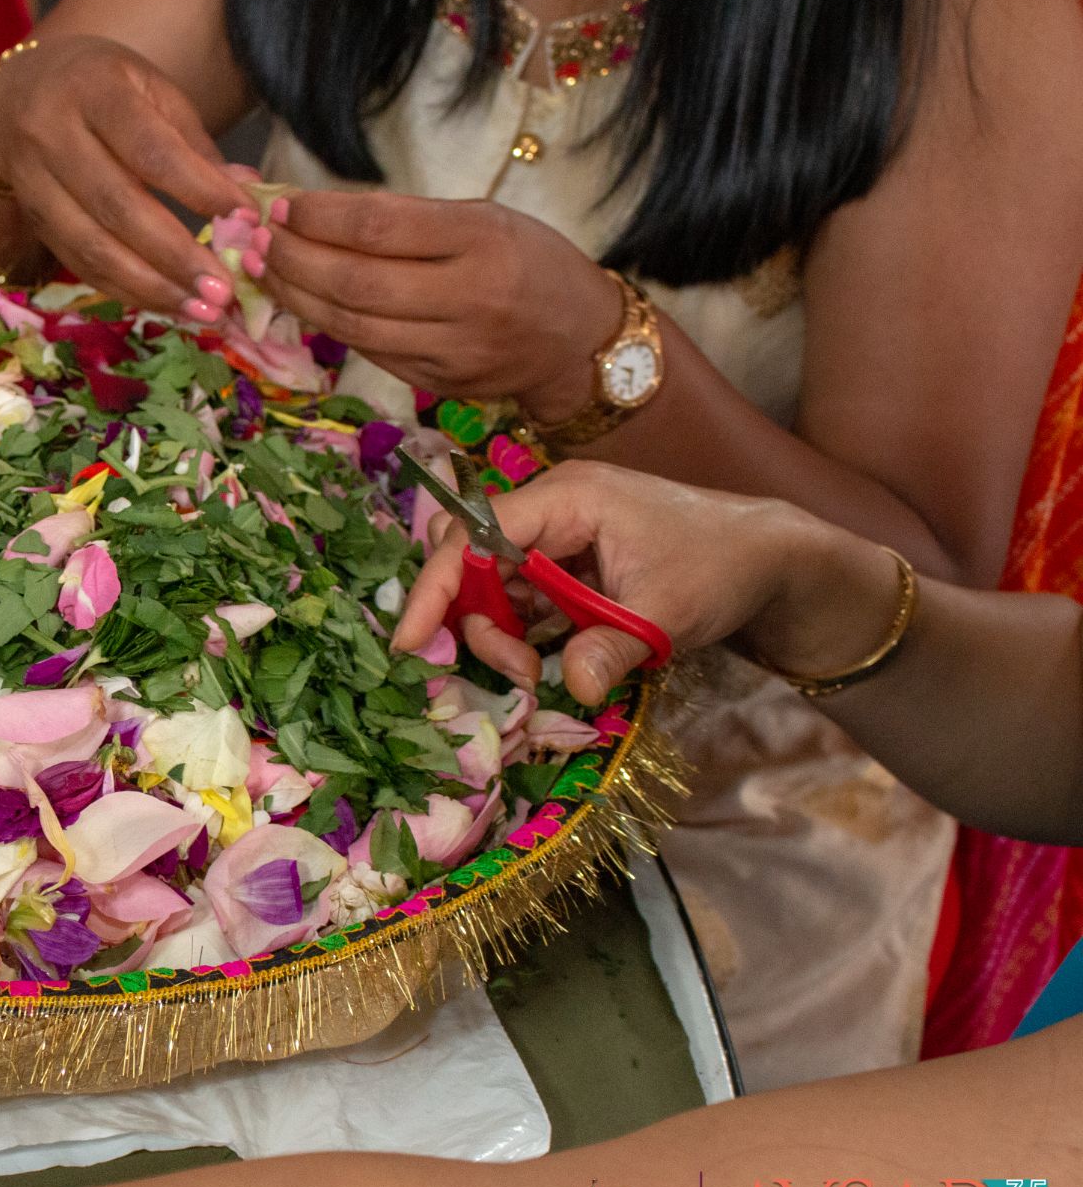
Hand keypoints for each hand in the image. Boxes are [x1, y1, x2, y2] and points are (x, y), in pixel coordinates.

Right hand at [0, 34, 251, 314]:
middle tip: (224, 290)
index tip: (246, 219)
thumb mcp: (151, 90)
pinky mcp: (31, 220)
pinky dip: (125, 290)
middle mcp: (52, 134)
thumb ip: (193, 143)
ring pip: (91, 246)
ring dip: (151, 287)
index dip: (199, 189)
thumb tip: (246, 193)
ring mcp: (33, 181)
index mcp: (94, 90)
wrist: (17, 94)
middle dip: (175, 255)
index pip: (149, 150)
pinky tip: (165, 304)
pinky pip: (77, 264)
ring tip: (200, 311)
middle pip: (117, 206)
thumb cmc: (102, 88)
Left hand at [260, 191, 622, 421]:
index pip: (378, 227)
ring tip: (264, 272)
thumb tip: (318, 211)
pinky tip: (302, 304)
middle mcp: (466, 296)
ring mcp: (451, 347)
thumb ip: (410, 221)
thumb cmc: (528, 264)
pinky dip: (328, 326)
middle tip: (254, 241)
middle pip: (354, 281)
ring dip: (297, 297)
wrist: (579, 343)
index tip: (280, 206)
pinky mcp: (437, 382)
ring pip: (351, 324)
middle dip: (293, 260)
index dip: (318, 217)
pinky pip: (368, 351)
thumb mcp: (485, 220)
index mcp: (479, 239)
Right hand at [392, 461, 901, 704]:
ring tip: (537, 676)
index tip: (411, 641)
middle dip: (477, 622)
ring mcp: (559, 538)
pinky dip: (523, 635)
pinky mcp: (570, 566)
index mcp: (567, 499)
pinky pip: (522, 598)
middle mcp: (552, 510)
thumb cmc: (723, 567)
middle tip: (519, 675)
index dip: (437, 587)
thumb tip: (567, 686)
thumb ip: (613, 649)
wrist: (774, 560)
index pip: (473, 535)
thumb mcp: (670, 615)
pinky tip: (547, 664)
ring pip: (493, 586)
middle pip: (473, 562)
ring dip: (500, 635)